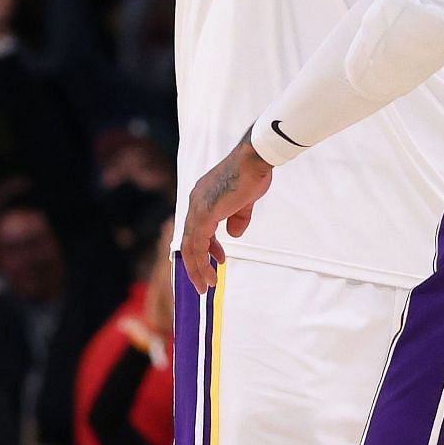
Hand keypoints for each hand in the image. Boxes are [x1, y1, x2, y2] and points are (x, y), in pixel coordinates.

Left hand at [178, 133, 274, 292]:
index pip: (197, 228)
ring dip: (197, 268)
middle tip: (205, 279)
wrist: (254, 159)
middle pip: (189, 239)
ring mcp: (197, 208)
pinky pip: (197, 245)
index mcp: (202, 197)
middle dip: (197, 262)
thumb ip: (238, 218)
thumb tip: (233, 235)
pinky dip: (201, 262)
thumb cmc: (252, 173)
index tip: (217, 259)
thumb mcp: (245, 201)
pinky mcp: (203, 214)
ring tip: (206, 284)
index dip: (206, 246)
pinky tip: (211, 274)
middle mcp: (195, 202)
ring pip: (190, 246)